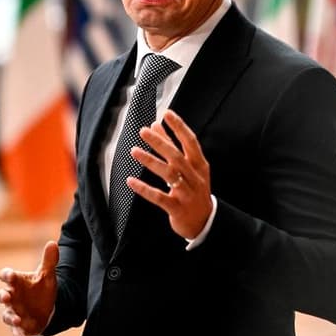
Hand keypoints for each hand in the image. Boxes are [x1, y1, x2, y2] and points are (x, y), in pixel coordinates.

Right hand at [0, 240, 58, 335]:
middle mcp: (12, 297)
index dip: (7, 275)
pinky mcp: (20, 327)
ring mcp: (14, 312)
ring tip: (16, 319)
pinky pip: (18, 335)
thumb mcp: (47, 275)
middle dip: (2, 296)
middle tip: (5, 297)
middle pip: (2, 295)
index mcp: (16, 282)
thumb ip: (49, 260)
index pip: (7, 276)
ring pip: (7, 315)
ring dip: (10, 317)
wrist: (45, 306)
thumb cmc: (41, 288)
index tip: (8, 275)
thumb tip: (53, 243)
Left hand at [127, 109, 211, 238]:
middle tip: (144, 131)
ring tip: (134, 151)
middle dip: (161, 142)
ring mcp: (187, 193)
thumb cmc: (193, 189)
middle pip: (177, 156)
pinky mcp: (177, 208)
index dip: (179, 127)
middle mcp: (195, 177)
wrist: (205, 222)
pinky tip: (131, 181)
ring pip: (169, 175)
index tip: (166, 113)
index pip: (191, 142)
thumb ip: (173, 146)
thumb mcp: (189, 168)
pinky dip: (144, 189)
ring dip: (151, 162)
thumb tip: (156, 125)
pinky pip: (159, 197)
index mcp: (199, 165)